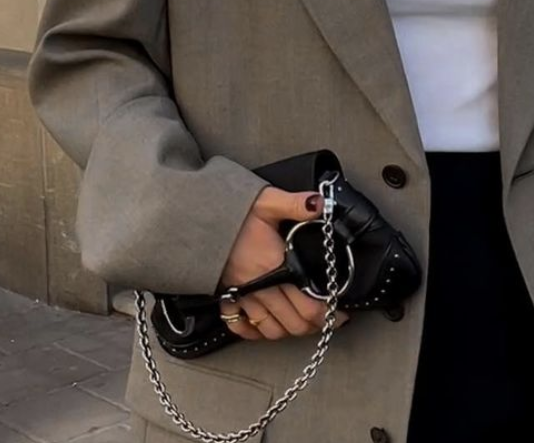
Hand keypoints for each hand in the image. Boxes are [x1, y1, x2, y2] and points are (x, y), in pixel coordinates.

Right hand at [217, 187, 348, 341]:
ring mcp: (242, 297)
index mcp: (276, 266)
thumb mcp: (266, 201)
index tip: (341, 313)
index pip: (309, 305)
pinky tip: (268, 325)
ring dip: (290, 331)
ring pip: (272, 330)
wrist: (192, 221)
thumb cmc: (230, 212)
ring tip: (303, 323)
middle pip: (294, 324)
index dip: (329, 314)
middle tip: (328, 320)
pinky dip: (256, 332)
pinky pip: (242, 327)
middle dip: (315, 326)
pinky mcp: (226, 298)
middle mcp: (261, 288)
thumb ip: (296, 204)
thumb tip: (320, 204)